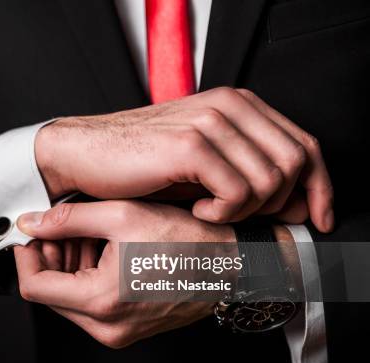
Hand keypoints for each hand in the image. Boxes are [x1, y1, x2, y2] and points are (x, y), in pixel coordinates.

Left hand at [14, 201, 235, 348]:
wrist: (232, 263)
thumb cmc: (187, 239)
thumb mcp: (122, 216)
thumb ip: (67, 220)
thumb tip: (31, 224)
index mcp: (101, 301)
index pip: (34, 286)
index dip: (25, 256)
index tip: (31, 235)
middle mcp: (107, 327)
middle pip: (50, 293)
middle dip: (50, 259)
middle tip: (64, 229)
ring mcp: (119, 332)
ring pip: (70, 299)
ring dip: (70, 266)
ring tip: (91, 236)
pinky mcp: (129, 329)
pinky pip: (92, 306)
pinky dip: (89, 278)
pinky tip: (105, 251)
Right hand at [36, 87, 333, 231]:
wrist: (83, 155)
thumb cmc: (138, 164)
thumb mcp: (203, 170)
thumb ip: (249, 177)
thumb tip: (296, 206)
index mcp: (237, 105)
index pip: (303, 143)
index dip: (318, 186)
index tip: (313, 219)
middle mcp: (229, 105)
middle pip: (296, 162)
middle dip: (282, 203)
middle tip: (243, 219)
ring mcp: (210, 122)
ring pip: (270, 179)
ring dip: (247, 210)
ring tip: (210, 212)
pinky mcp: (189, 144)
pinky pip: (236, 190)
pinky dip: (223, 212)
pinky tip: (197, 212)